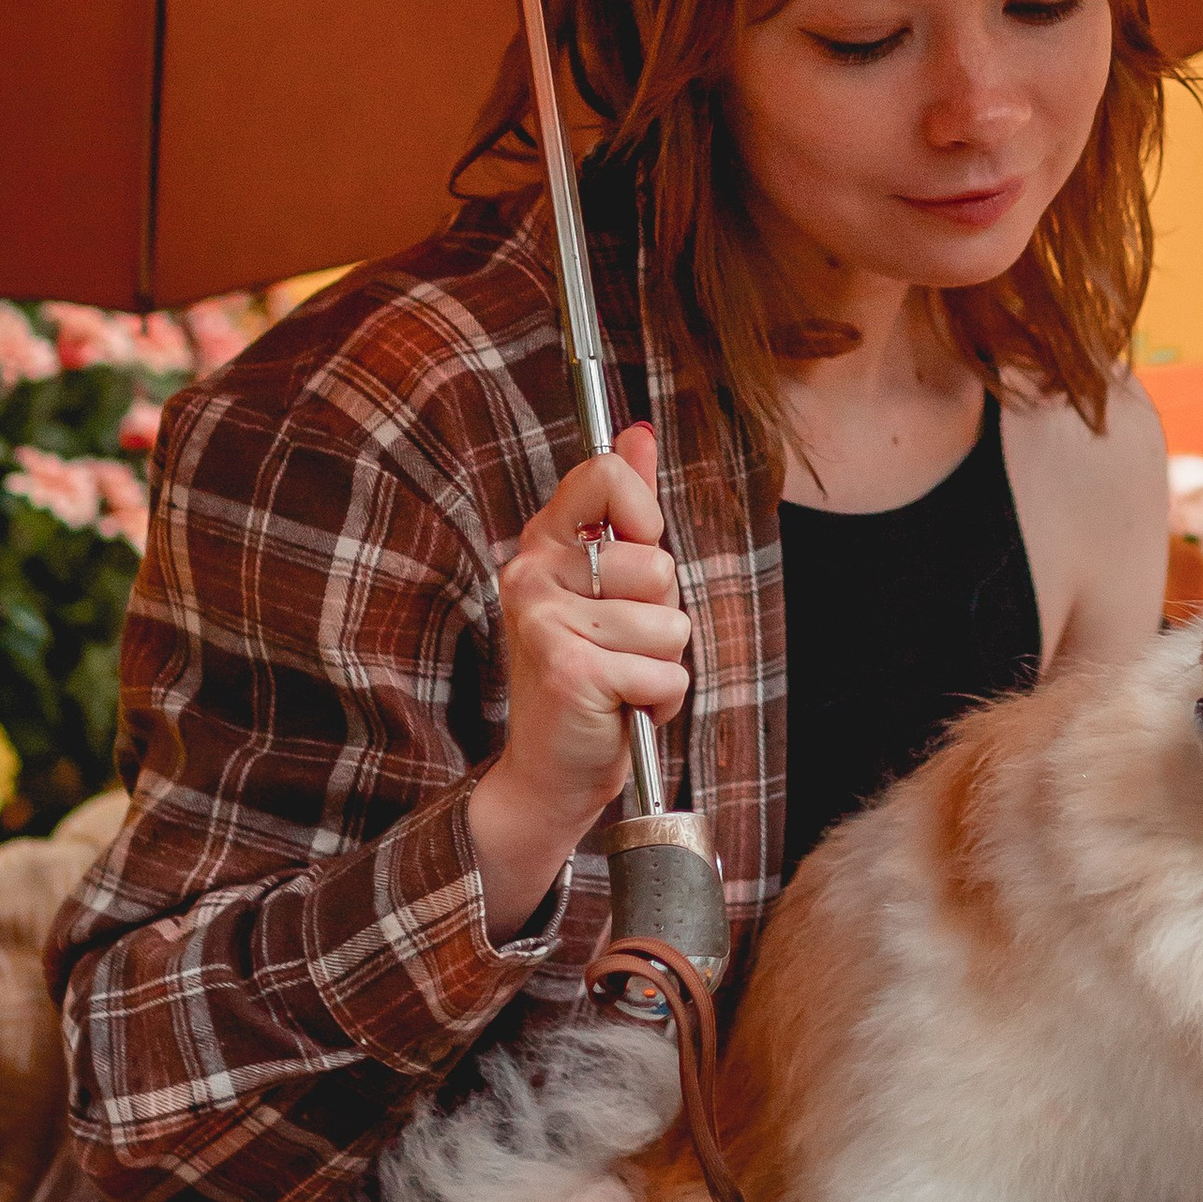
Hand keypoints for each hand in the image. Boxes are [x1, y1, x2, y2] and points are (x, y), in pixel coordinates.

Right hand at [468, 425, 688, 937]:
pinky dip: (661, 700)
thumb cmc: (592, 671)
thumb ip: (625, 508)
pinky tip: (622, 708)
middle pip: (658, 563)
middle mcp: (532, 574)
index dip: (644, 517)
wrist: (553, 769)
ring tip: (620, 679)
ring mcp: (546, 622)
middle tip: (621, 645)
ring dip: (661, 663)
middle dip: (662, 613)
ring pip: (670, 623)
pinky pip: (665, 672)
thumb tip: (639, 432)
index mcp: (543, 542)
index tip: (634, 556)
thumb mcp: (611, 584)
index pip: (606, 475)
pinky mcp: (570, 672)